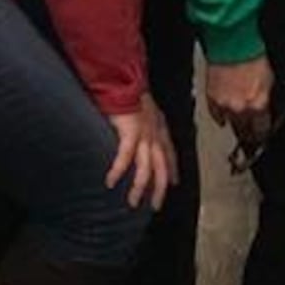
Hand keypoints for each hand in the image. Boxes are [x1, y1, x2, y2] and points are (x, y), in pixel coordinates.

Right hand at [106, 93, 176, 209]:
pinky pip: (125, 158)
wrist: (124, 78)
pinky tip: (110, 182)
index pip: (170, 153)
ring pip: (146, 169)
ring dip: (139, 188)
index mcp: (159, 127)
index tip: (174, 183)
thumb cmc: (130, 91)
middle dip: (159, 190)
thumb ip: (146, 122)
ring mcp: (144, 135)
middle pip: (161, 168)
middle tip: (155, 206)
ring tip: (133, 202)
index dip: (172, 169)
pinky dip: (118, 171)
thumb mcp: (145, 108)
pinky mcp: (131, 133)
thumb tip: (141, 132)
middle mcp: (155, 134)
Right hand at [205, 57, 274, 148]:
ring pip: (230, 124)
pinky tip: (224, 117)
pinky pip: (216, 115)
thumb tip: (264, 108)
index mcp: (258, 105)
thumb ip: (265, 99)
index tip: (261, 133)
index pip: (261, 130)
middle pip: (244, 131)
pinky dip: (220, 116)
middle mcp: (240, 109)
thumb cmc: (251, 56)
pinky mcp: (211, 99)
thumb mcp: (268, 80)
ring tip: (239, 125)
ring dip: (235, 124)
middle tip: (250, 135)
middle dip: (249, 133)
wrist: (232, 42)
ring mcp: (224, 105)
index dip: (262, 133)